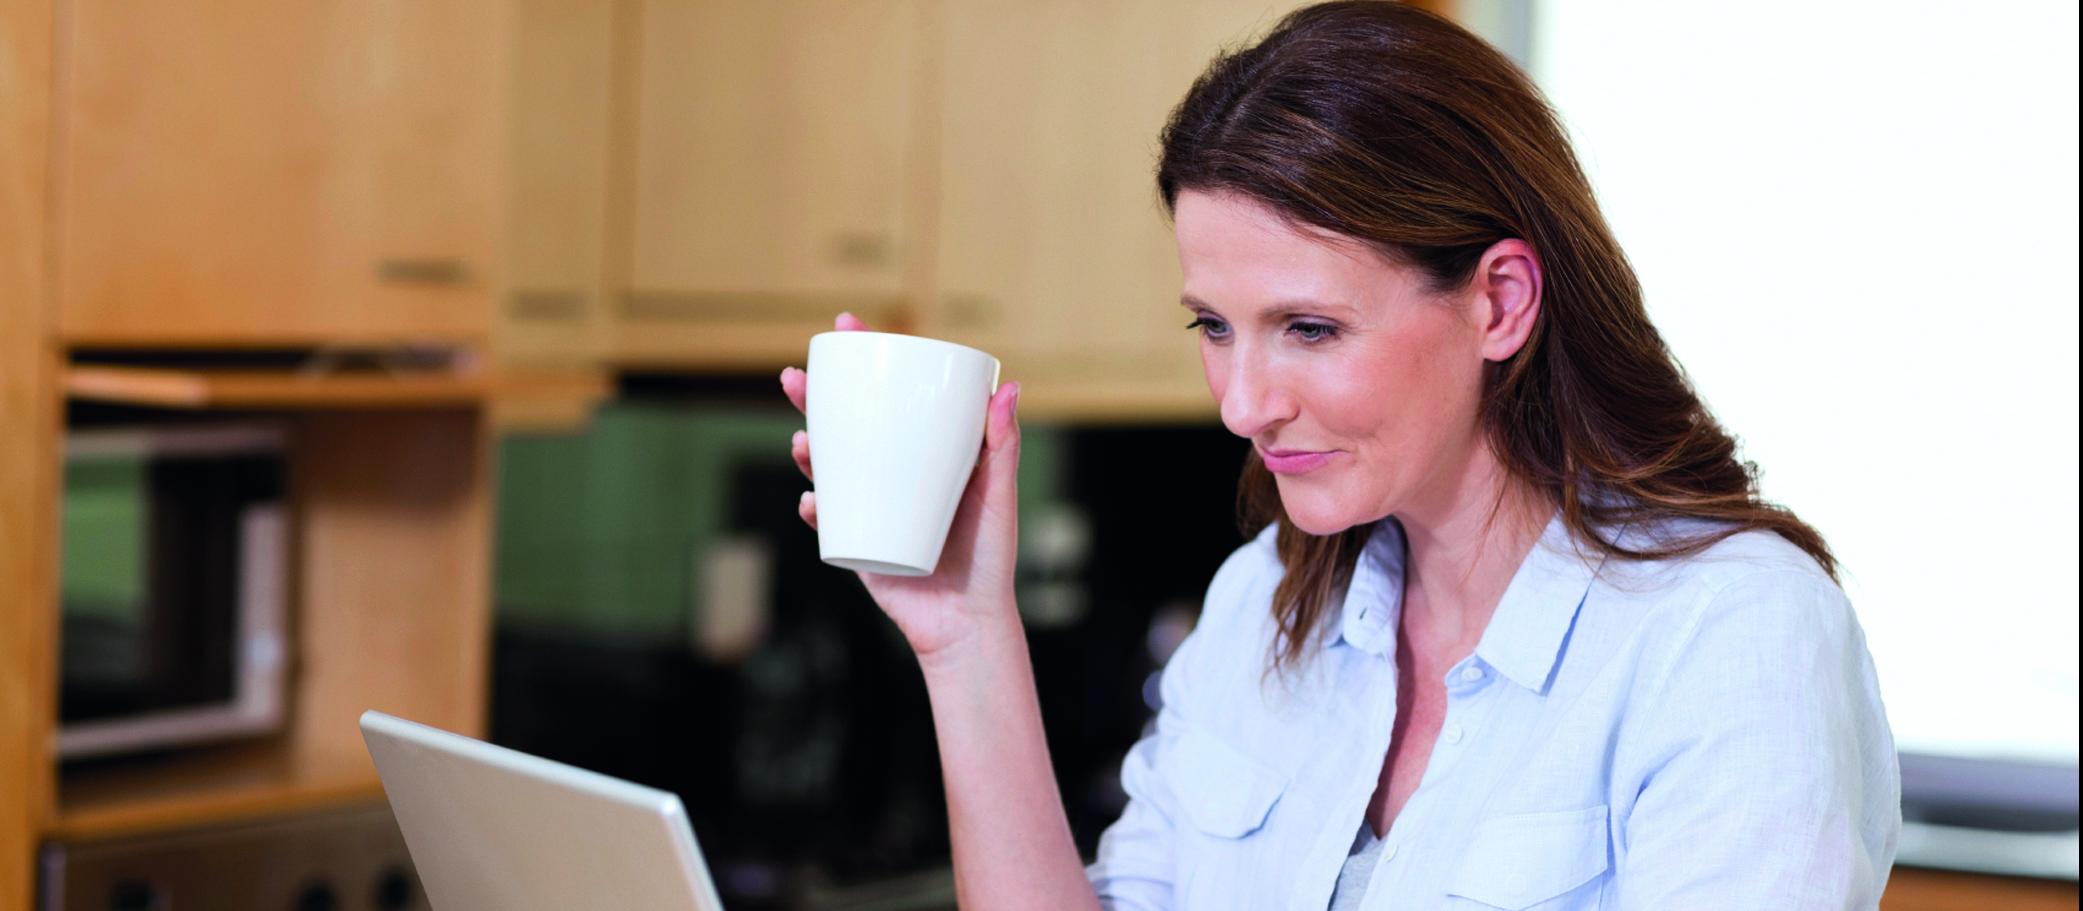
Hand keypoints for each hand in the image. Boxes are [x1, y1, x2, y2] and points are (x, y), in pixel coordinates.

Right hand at [781, 312, 1023, 660]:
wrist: (967, 625)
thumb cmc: (990, 559)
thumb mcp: (999, 496)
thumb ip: (1002, 446)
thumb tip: (1009, 387)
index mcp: (924, 453)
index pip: (891, 395)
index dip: (864, 360)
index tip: (846, 327)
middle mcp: (893, 474)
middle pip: (846, 424)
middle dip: (813, 399)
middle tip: (793, 379)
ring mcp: (871, 506)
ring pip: (828, 467)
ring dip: (807, 449)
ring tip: (803, 442)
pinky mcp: (858, 544)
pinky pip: (829, 521)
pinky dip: (816, 509)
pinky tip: (813, 502)